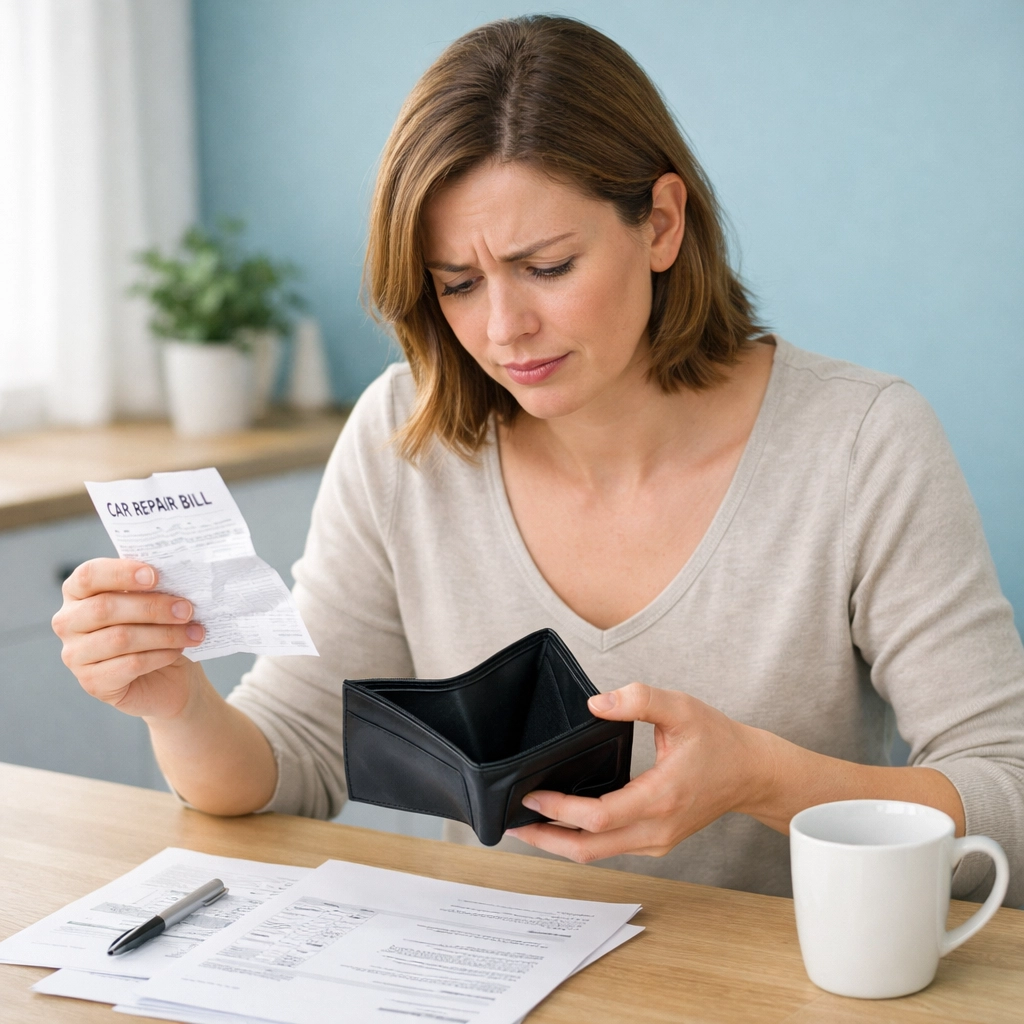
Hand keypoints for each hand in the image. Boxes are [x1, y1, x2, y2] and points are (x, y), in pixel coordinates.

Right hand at [52, 558, 205, 719]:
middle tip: (186, 609)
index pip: (88, 575)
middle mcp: (68, 623)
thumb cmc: (158, 629)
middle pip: (105, 608)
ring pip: (120, 638)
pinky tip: (178, 651)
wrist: (169, 677)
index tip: (155, 576)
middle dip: (152, 607)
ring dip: (164, 633)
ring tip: (193, 632)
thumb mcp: (155, 602)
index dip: (120, 573)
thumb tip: (176, 574)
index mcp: (78, 593)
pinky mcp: (93, 683)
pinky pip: (130, 664)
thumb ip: (153, 587)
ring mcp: (75, 655)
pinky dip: (160, 655)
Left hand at [506, 682, 765, 862]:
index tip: (530, 794)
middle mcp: (657, 829)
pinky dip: (582, 840)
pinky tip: (563, 822)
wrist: (751, 773)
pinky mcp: (657, 842)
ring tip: (528, 823)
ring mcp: (657, 841)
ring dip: (561, 842)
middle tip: (511, 822)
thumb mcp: (681, 707)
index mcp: (660, 797)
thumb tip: (596, 704)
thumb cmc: (718, 740)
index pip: (598, 817)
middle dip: (546, 838)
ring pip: (599, 855)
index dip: (558, 810)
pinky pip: (611, 849)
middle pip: (589, 849)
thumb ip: (639, 699)